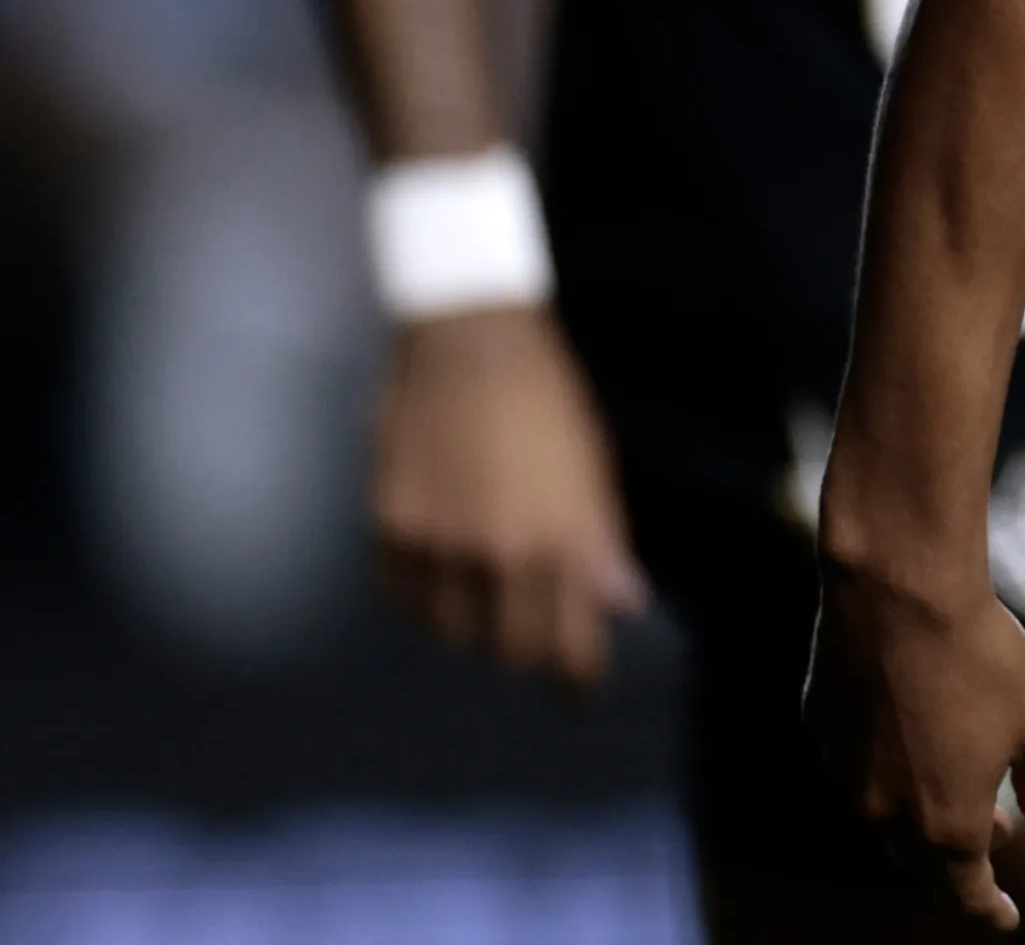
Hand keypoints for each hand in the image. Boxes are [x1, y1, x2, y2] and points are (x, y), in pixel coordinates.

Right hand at [367, 306, 650, 695]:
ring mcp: (439, 546)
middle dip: (526, 651)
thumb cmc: (547, 403)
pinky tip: (438, 578)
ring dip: (472, 625)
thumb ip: (601, 542)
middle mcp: (500, 555)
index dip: (576, 678)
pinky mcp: (389, 530)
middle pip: (510, 650)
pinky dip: (422, 600)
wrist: (470, 344)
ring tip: (484, 599)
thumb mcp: (594, 470)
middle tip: (532, 638)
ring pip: (452, 631)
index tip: (578, 692)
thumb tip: (622, 603)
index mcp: (563, 540)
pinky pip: (403, 599)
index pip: (570, 645)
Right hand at [807, 547, 1024, 928]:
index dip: (987, 910)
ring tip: (958, 779)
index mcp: (946, 823)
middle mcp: (886, 812)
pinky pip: (856, 762)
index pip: (964, 892)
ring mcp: (845, 774)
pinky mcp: (822, 728)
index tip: (1004, 918)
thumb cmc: (980, 657)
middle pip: (921, 860)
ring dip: (920, 810)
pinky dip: (887, 761)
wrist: (899, 591)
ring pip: (884, 814)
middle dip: (958, 858)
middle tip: (997, 836)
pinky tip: (911, 727)